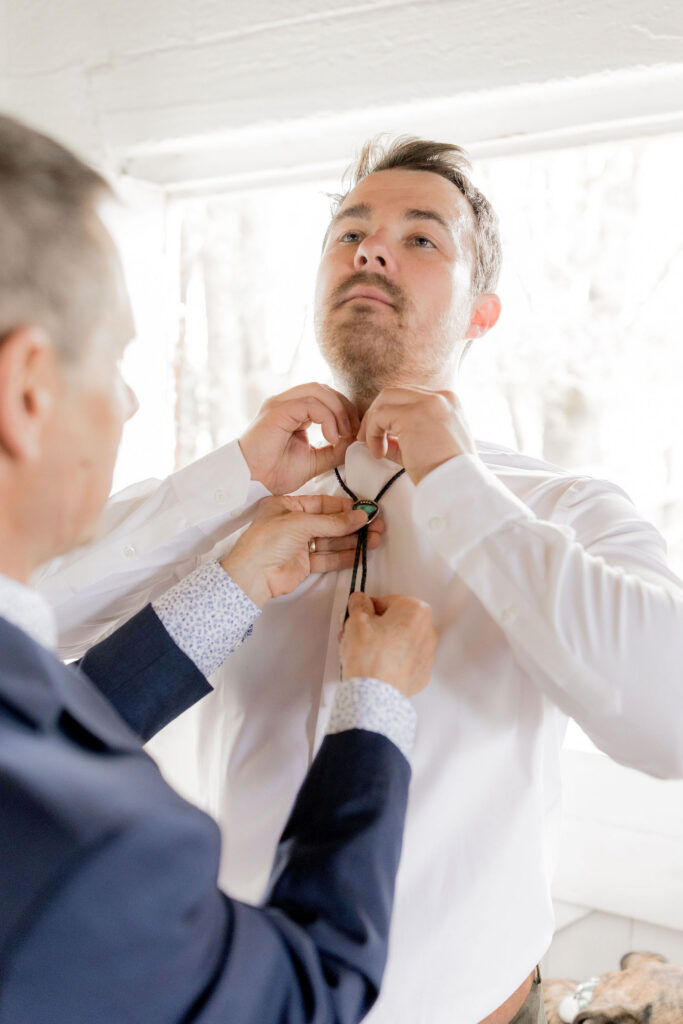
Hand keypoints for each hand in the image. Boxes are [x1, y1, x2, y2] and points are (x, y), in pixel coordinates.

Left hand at [220, 494, 383, 606]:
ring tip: (376, 539)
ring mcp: (299, 545)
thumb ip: (333, 522)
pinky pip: (328, 557)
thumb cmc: (267, 542)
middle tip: (376, 525)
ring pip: (332, 541)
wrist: (251, 576)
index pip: (322, 504)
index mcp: (287, 506)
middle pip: (330, 523)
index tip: (365, 509)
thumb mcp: (301, 523)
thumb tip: (360, 516)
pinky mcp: (303, 564)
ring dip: (354, 540)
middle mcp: (294, 524)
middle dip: (353, 524)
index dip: (344, 507)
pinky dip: (345, 555)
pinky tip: (362, 552)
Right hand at [239, 383, 359, 493]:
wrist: (250, 483)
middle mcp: (285, 403)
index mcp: (292, 411)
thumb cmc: (273, 473)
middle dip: (345, 407)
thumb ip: (333, 450)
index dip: (344, 410)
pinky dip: (327, 418)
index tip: (354, 432)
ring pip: (319, 391)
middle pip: (324, 389)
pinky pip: (310, 404)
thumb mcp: (314, 460)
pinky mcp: (277, 411)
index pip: (324, 396)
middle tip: (353, 431)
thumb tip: (354, 441)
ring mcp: (280, 404)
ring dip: (338, 411)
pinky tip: (331, 437)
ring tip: (342, 435)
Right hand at [340, 592, 436, 697]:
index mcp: (416, 610)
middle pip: (395, 622)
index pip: (387, 602)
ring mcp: (427, 654)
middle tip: (355, 635)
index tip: (357, 618)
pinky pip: (404, 661)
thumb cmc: (369, 655)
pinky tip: (374, 666)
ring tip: (360, 652)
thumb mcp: (356, 621)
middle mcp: (428, 630)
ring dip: (382, 643)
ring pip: (400, 641)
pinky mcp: (421, 674)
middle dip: (375, 627)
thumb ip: (359, 605)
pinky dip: (391, 661)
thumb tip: (360, 601)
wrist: (374, 694)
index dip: (368, 610)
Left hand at [357, 386, 475, 485]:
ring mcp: (428, 403)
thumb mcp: (427, 447)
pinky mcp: (413, 416)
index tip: (383, 436)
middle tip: (368, 438)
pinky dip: (373, 434)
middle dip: (376, 414)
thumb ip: (404, 438)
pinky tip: (379, 453)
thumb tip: (381, 438)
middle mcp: (440, 397)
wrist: (457, 486)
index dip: (390, 415)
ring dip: (372, 424)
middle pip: (394, 393)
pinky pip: (380, 416)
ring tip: (373, 447)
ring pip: (385, 400)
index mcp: (447, 402)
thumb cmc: (445, 473)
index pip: (409, 397)